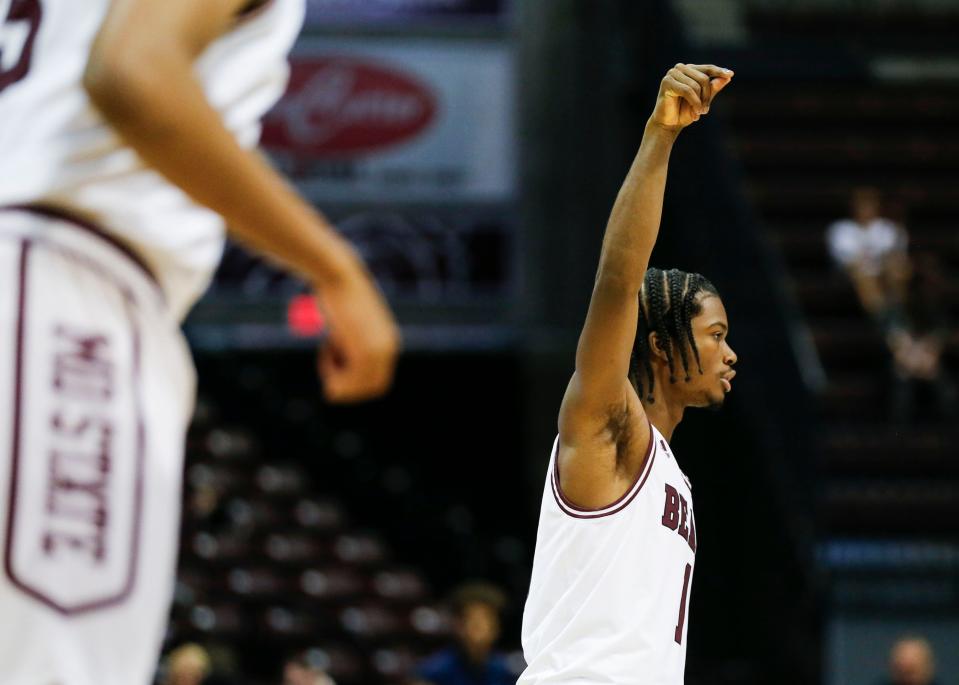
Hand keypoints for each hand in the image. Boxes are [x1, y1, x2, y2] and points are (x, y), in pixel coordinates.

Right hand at [315, 258, 400, 402]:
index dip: (354, 380)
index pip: (378, 380)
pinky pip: (345, 382)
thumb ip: (355, 339)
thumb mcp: (352, 319)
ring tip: (325, 349)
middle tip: (327, 361)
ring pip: (357, 389)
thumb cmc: (339, 292)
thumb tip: (346, 358)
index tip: (335, 363)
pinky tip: (326, 344)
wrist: (338, 275)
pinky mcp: (364, 352)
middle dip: (346, 383)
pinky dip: (330, 372)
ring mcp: (378, 352)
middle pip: (370, 388)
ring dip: (336, 378)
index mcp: (389, 342)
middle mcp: (389, 349)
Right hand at [650, 63, 733, 131]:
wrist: (668, 125)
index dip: (719, 72)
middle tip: (706, 111)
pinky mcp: (667, 82)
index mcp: (689, 70)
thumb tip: (727, 78)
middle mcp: (680, 68)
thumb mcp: (703, 100)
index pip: (708, 69)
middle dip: (707, 96)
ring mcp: (673, 74)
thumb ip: (713, 89)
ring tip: (698, 113)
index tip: (730, 75)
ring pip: (696, 85)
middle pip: (704, 78)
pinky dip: (694, 102)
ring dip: (700, 102)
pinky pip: (688, 90)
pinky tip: (695, 113)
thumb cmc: (684, 112)